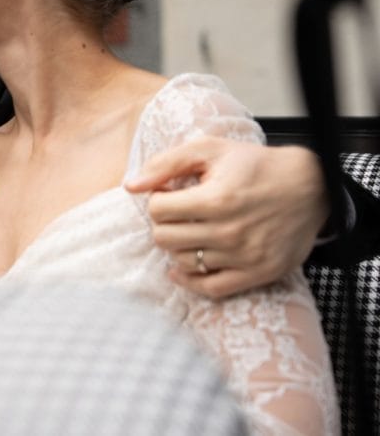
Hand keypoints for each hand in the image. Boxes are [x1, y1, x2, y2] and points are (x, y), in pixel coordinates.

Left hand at [125, 137, 327, 298]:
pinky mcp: (257, 273)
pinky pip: (210, 289)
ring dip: (179, 246)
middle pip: (165, 238)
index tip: (170, 195)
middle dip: (165, 223)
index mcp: (216, 200)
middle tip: (178, 214)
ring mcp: (244, 256)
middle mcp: (230, 232)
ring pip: (183, 262)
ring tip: (192, 230)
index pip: (158, 210)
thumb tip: (130, 185)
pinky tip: (181, 269)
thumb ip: (166, 164)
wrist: (310, 186)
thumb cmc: (255, 166)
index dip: (158, 199)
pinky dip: (190, 281)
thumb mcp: (210, 150)